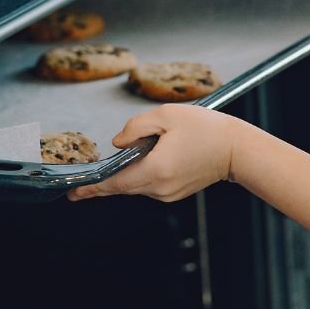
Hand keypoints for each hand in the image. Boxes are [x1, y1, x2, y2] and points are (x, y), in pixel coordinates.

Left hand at [67, 104, 236, 202]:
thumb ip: (136, 126)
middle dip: (103, 183)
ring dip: (127, 175)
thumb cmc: (207, 128)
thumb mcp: (167, 115)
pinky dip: (142, 175)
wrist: (237, 149)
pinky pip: (150, 185)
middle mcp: (159, 187)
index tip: (73, 192)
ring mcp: (168, 193)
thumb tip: (118, 142)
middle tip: (81, 186)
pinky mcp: (176, 193)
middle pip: (122, 187)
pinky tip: (146, 162)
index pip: (114, 182)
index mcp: (155, 169)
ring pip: (136, 186)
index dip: (91, 187)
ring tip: (124, 161)